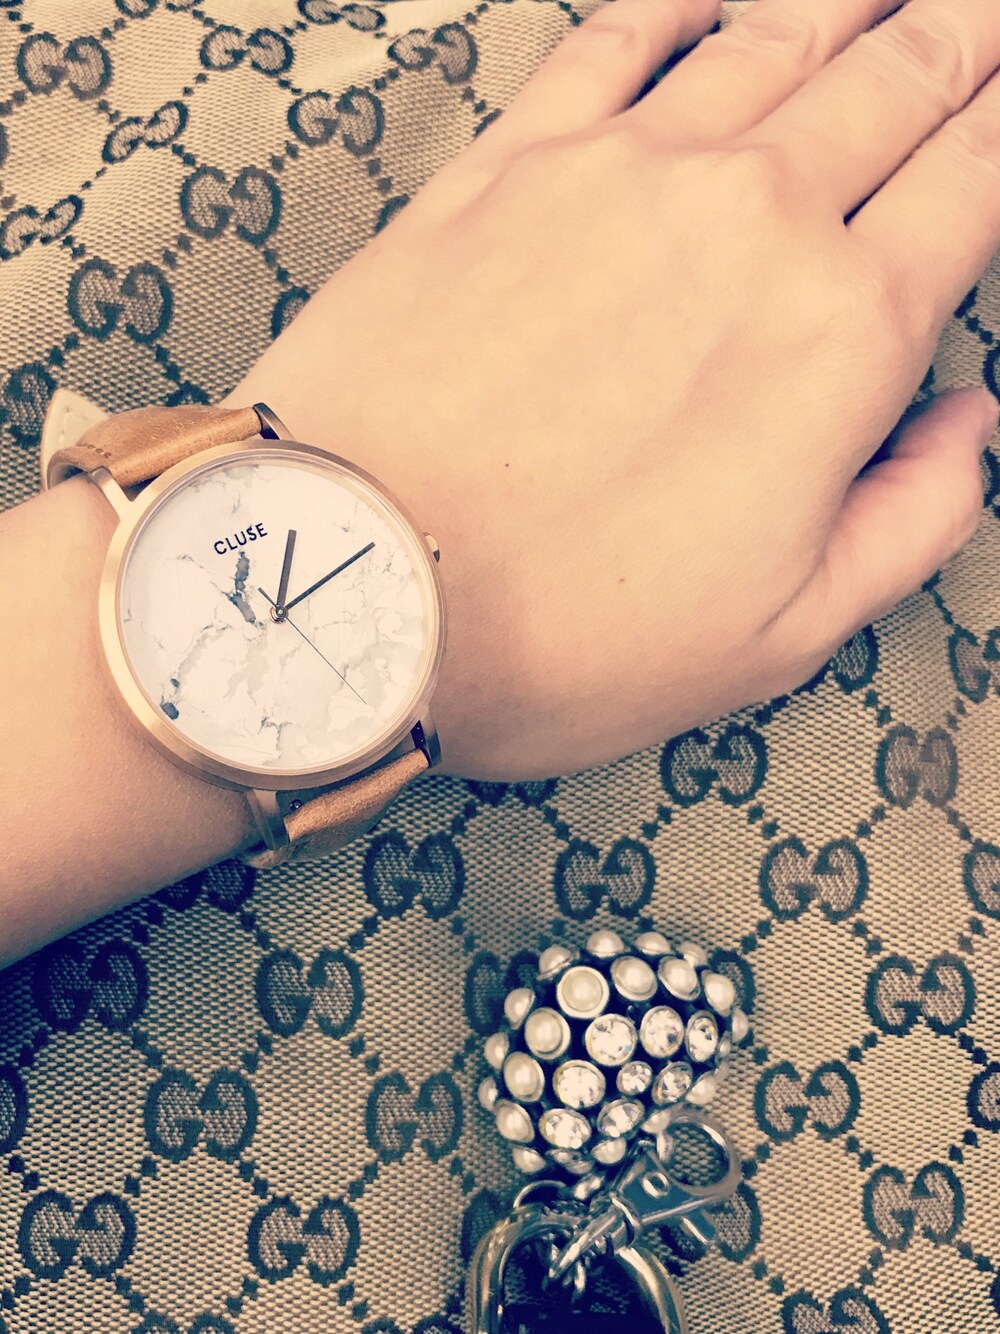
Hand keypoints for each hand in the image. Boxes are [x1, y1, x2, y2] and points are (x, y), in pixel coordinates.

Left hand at [227, 0, 999, 779]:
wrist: (349, 586)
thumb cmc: (557, 633)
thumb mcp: (779, 634)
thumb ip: (906, 519)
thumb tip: (963, 430)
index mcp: (836, 336)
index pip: (968, 184)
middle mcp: (744, 221)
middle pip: (890, 85)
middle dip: (956, 41)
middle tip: (978, 23)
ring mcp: (616, 178)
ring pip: (772, 41)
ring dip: (846, 6)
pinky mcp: (503, 171)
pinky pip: (616, 42)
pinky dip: (679, 7)